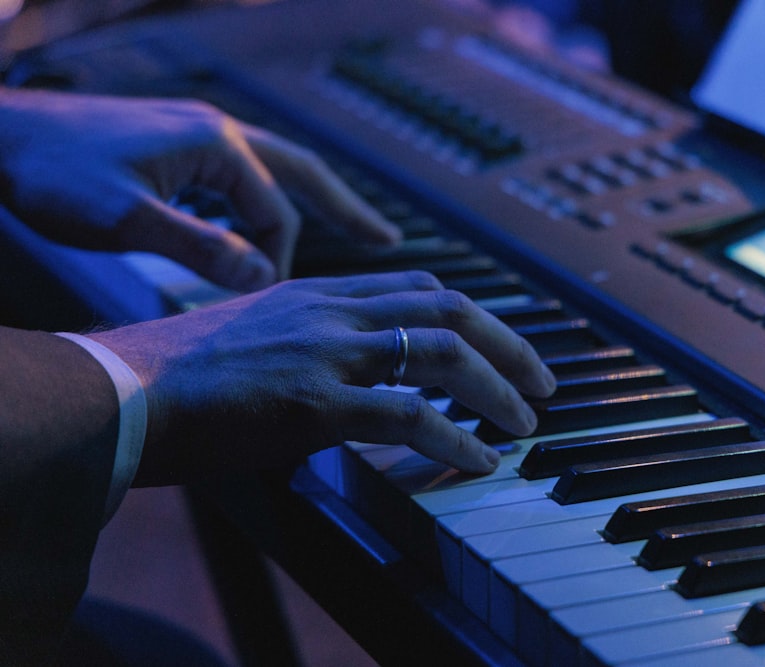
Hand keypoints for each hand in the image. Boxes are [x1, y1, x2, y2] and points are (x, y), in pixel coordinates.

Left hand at [0, 89, 400, 290]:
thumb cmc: (53, 173)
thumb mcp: (126, 219)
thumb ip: (201, 248)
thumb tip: (266, 281)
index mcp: (214, 145)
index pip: (275, 212)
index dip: (281, 263)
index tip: (275, 307)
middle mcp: (216, 133)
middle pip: (301, 174)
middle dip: (346, 208)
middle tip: (389, 240)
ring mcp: (197, 136)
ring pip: (272, 174)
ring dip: (307, 205)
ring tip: (344, 233)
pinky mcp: (176, 147)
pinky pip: (238, 179)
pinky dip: (261, 205)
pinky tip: (257, 228)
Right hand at [90, 271, 556, 484]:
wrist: (121, 391)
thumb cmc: (180, 373)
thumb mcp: (256, 335)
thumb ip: (310, 342)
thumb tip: (353, 377)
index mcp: (320, 291)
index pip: (420, 287)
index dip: (474, 316)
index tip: (502, 343)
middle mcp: (332, 311)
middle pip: (449, 310)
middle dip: (510, 345)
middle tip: (544, 383)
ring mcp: (327, 352)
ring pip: (442, 353)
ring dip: (497, 388)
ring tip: (524, 422)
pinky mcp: (314, 402)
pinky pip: (409, 417)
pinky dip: (455, 438)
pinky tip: (479, 460)